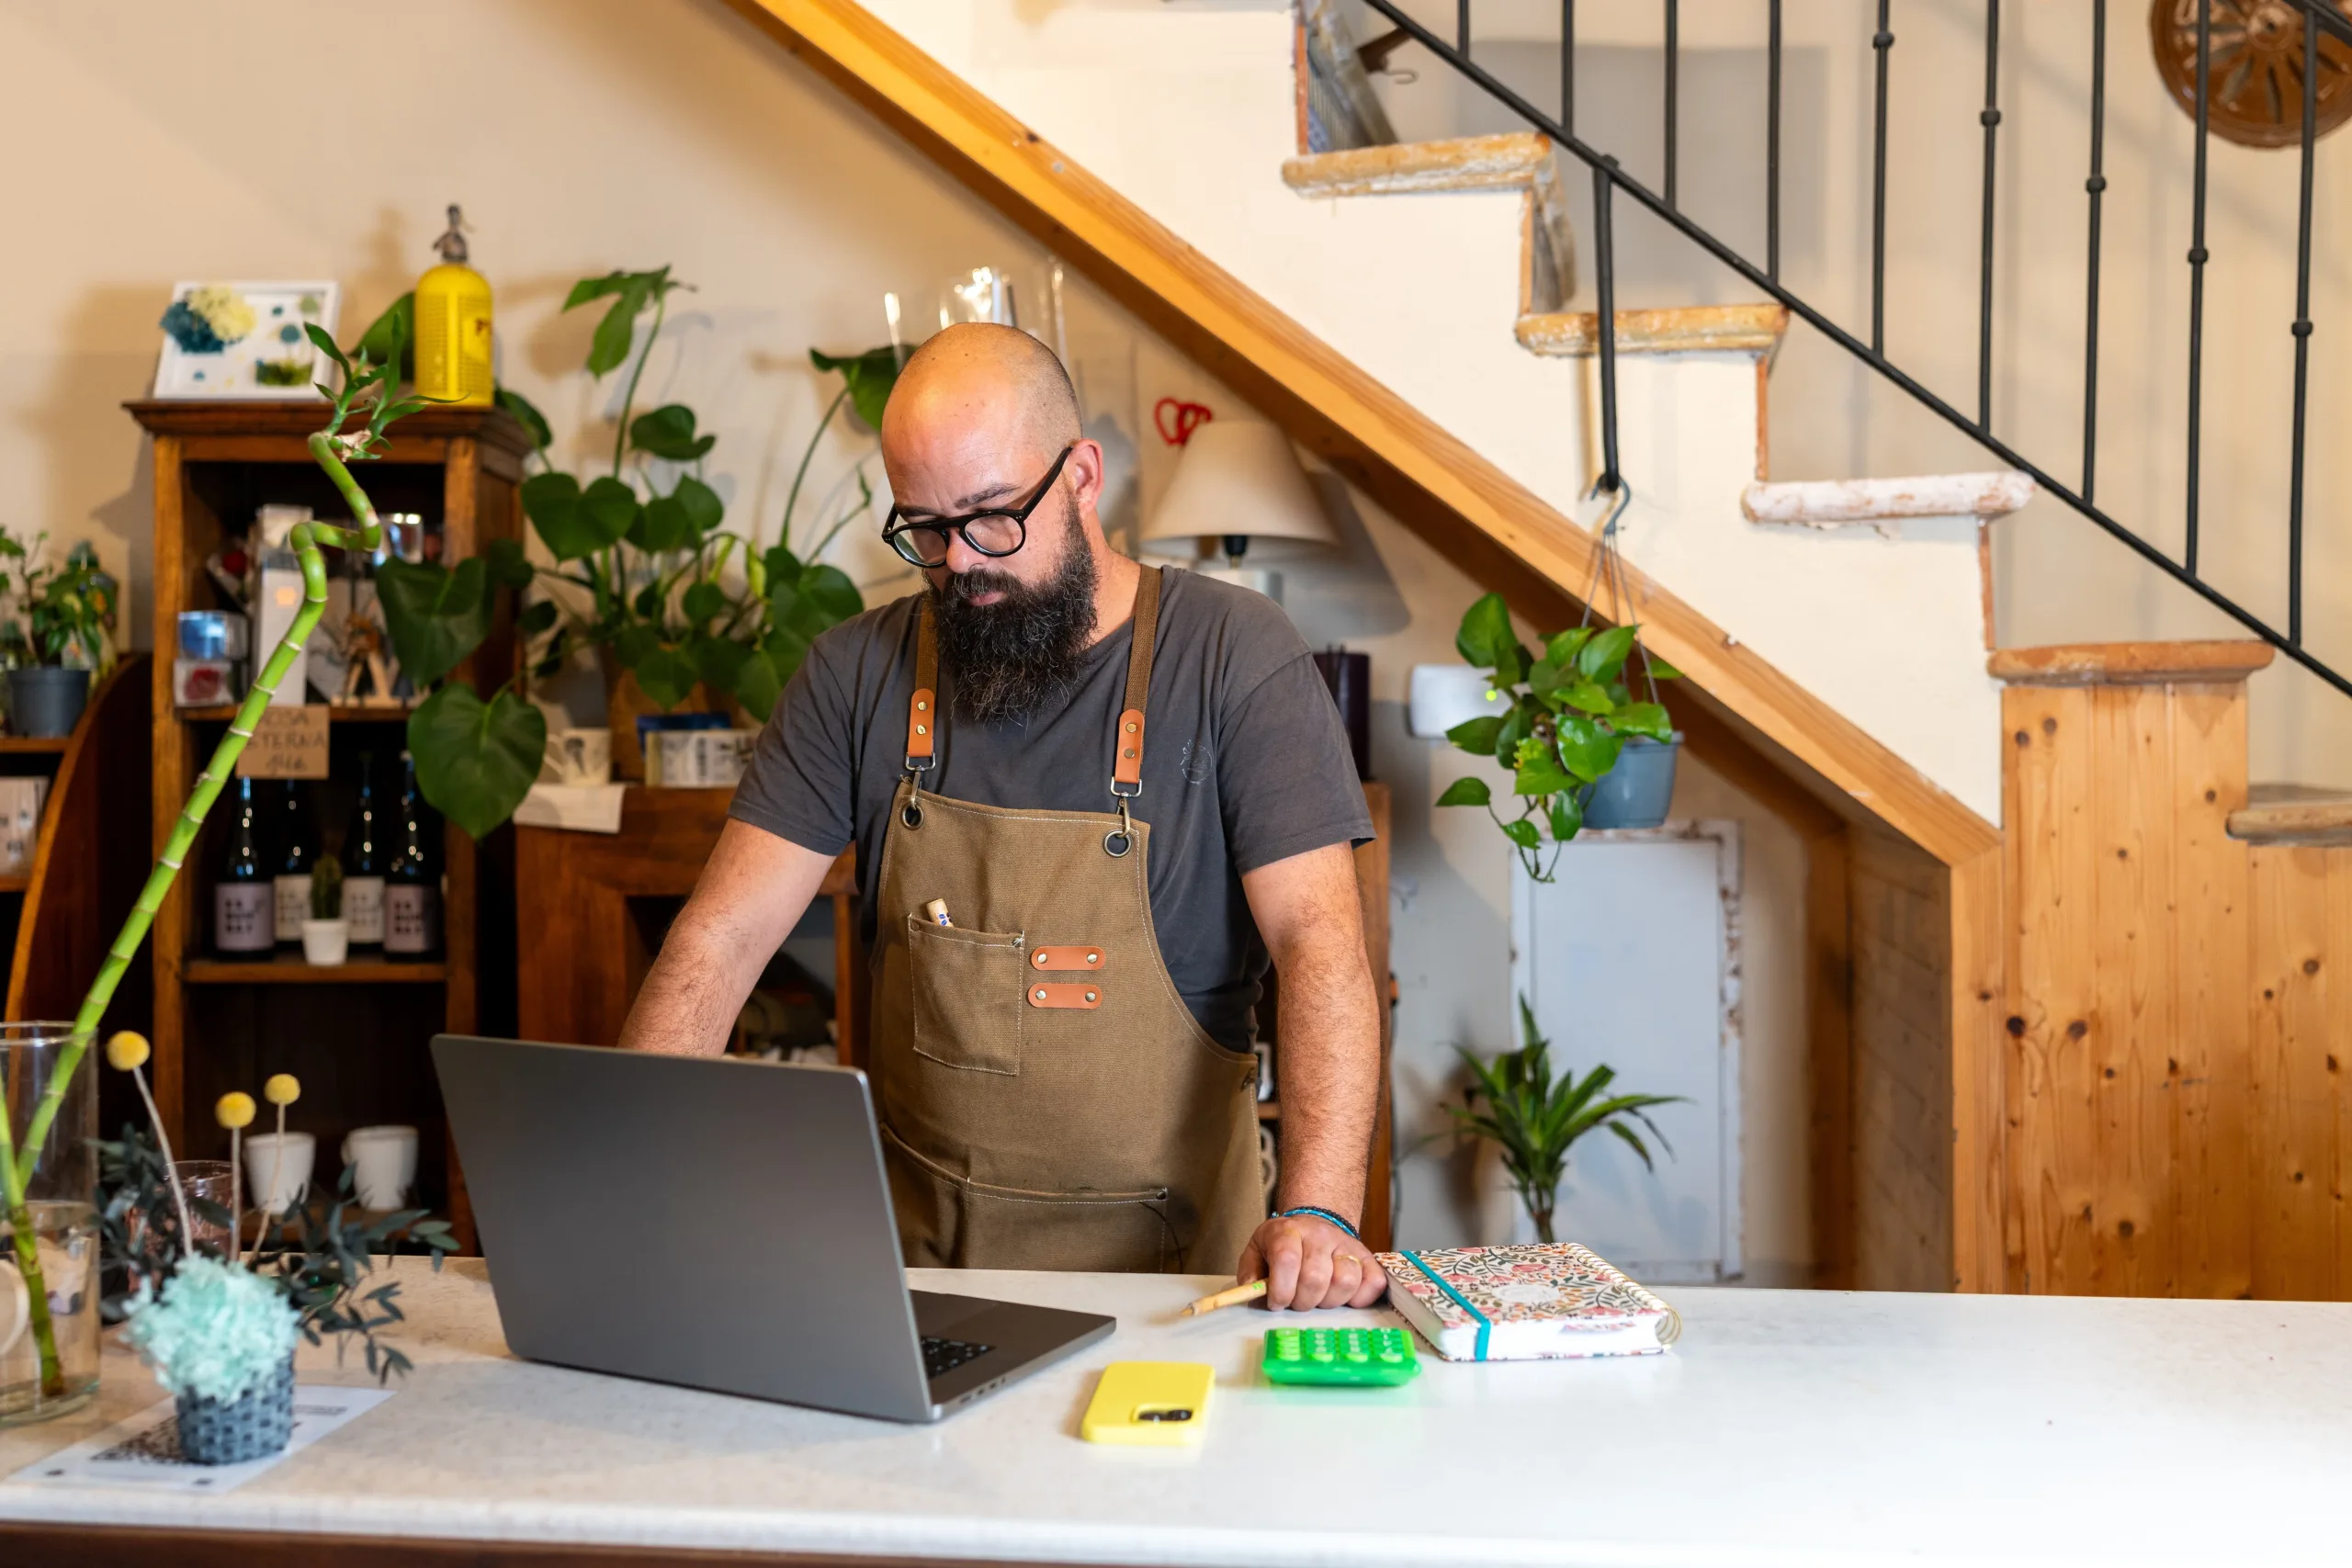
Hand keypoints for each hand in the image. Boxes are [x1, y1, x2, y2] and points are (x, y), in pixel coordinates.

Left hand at [1237, 1213, 1386, 1310]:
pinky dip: (1359, 1298)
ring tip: (1319, 1297)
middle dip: (1302, 1301)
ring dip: (1329, 1301)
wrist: (1314, 1224)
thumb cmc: (1283, 1245)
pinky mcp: (1368, 1257)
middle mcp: (1320, 1235)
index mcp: (1288, 1231)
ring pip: (1345, 1282)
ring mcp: (1346, 1245)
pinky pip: (1373, 1284)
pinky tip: (1342, 1296)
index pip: (1287, 1260)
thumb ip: (1250, 1274)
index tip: (1277, 1302)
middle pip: (1315, 1278)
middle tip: (1297, 1301)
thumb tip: (1252, 1295)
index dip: (1281, 1289)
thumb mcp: (1257, 1251)